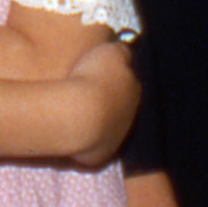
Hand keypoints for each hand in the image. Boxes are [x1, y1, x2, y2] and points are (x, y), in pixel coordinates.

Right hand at [63, 39, 140, 169]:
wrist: (79, 114)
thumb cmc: (93, 78)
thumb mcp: (110, 52)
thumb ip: (121, 51)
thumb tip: (126, 52)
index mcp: (134, 89)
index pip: (128, 79)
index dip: (114, 75)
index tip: (99, 71)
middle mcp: (130, 115)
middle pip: (120, 105)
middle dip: (108, 100)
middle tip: (87, 92)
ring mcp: (116, 138)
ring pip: (108, 126)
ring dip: (97, 120)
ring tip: (77, 111)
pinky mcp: (99, 155)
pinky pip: (92, 143)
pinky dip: (85, 137)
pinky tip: (73, 130)